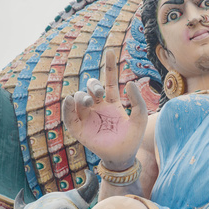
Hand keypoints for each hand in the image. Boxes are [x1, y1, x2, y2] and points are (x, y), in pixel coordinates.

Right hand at [62, 51, 147, 170]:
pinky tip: (69, 101)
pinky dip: (68, 109)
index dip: (109, 66)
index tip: (110, 51)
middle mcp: (98, 107)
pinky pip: (70, 117)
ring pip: (79, 99)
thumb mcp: (140, 118)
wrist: (123, 158)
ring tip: (87, 101)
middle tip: (98, 93)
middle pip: (91, 88)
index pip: (108, 80)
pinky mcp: (79, 129)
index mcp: (112, 103)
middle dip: (93, 85)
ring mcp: (88, 117)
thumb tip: (129, 82)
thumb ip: (138, 101)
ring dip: (81, 96)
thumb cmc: (132, 139)